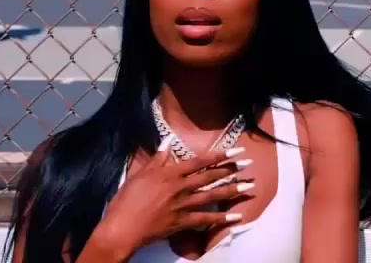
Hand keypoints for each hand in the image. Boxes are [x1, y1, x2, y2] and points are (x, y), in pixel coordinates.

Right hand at [91, 147, 253, 257]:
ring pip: (212, 196)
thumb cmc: (126, 201)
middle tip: (249, 164)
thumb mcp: (139, 175)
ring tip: (249, 186)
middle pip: (211, 177)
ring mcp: (183, 206)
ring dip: (232, 190)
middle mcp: (180, 188)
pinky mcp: (182, 222)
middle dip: (231, 169)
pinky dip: (222, 219)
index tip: (237, 151)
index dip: (220, 156)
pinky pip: (206, 220)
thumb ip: (157, 158)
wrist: (121, 228)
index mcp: (170, 175)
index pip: (200, 162)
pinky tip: (236, 218)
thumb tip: (168, 141)